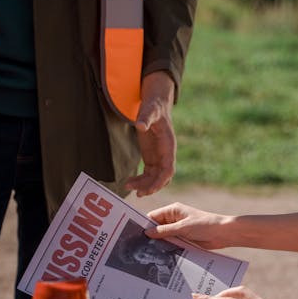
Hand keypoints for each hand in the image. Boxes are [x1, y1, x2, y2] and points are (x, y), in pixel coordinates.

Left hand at [125, 71, 175, 196]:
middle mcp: (166, 154)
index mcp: (169, 146)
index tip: (149, 189)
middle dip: (151, 186)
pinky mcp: (152, 159)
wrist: (155, 105)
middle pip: (162, 177)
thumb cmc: (153, 107)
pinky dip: (141, 180)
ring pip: (155, 178)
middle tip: (137, 193)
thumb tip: (141, 125)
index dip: (160, 181)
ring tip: (128, 186)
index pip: (169, 169)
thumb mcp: (150, 110)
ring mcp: (159, 158)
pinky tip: (129, 182)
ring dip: (144, 185)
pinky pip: (148, 175)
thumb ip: (146, 117)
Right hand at [146, 203, 232, 248]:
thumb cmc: (205, 225)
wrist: (223, 234)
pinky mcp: (183, 238)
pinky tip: (159, 256)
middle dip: (150, 236)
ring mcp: (178, 229)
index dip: (143, 225)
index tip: (133, 235)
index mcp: (172, 210)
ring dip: (158, 243)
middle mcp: (173, 219)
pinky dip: (166, 248)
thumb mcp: (182, 227)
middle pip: (156, 227)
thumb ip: (164, 230)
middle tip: (138, 247)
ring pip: (163, 237)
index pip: (153, 216)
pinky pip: (171, 243)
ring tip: (146, 254)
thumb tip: (147, 233)